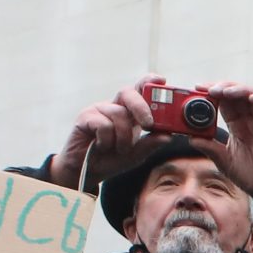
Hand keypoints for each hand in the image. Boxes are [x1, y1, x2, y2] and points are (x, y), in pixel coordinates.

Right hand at [47, 76, 164, 189]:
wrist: (87, 171)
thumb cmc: (111, 159)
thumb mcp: (136, 154)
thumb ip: (150, 144)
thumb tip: (167, 136)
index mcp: (129, 112)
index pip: (140, 91)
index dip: (149, 82)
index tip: (162, 81)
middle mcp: (115, 107)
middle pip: (128, 93)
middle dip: (141, 107)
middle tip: (148, 124)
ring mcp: (99, 110)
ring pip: (118, 114)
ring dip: (122, 137)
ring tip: (116, 149)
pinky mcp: (85, 117)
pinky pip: (103, 124)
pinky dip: (106, 140)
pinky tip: (101, 146)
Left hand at [203, 82, 252, 217]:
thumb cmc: (248, 175)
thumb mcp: (223, 160)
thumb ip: (209, 147)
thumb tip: (190, 138)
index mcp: (238, 125)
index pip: (225, 102)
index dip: (213, 92)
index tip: (198, 88)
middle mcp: (251, 120)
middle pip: (239, 94)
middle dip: (224, 87)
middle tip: (209, 88)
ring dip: (240, 89)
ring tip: (226, 91)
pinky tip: (251, 98)